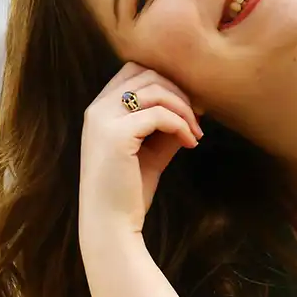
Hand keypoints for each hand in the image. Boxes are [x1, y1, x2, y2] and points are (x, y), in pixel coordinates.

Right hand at [78, 62, 203, 235]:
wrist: (110, 225)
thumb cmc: (130, 189)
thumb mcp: (152, 148)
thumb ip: (168, 123)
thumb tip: (196, 103)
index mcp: (100, 108)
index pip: (135, 70)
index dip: (167, 81)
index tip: (189, 104)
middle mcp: (97, 108)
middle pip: (147, 74)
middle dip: (179, 91)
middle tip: (198, 116)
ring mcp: (103, 120)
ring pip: (155, 89)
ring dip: (183, 108)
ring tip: (196, 132)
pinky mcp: (115, 136)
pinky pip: (159, 114)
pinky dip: (181, 125)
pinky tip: (191, 143)